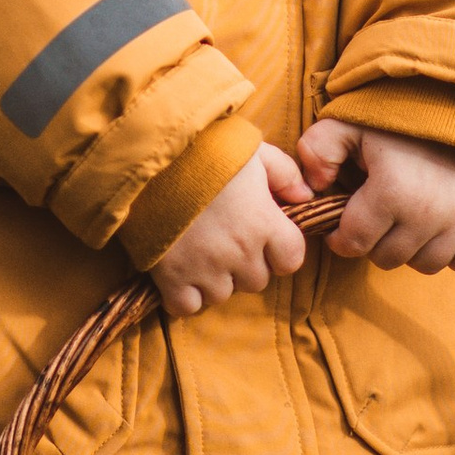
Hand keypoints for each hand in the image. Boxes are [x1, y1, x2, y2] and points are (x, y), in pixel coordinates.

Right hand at [150, 143, 312, 316]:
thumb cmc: (205, 148)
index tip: (264, 237)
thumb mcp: (254, 149)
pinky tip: (181, 272)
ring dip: (215, 279)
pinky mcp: (171, 277)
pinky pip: (187, 306)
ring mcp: (205, 268)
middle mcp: (239, 252)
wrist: (148, 155)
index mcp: (263, 222)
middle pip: (256, 280)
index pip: (291, 260)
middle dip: (246, 264)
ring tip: (200, 251)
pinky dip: (185, 295)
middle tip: (226, 239)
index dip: (280, 251)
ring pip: (223, 295)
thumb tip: (306, 197)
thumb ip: (285, 173)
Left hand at [296, 116, 454, 274]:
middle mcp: (428, 213)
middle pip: (387, 258)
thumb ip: (317, 152)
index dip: (340, 235)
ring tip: (407, 219)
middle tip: (376, 215)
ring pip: (425, 264)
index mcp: (391, 191)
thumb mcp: (346, 124)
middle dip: (374, 241)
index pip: (353, 243)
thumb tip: (312, 189)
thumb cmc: (396, 118)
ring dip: (412, 249)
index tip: (342, 221)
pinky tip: (442, 231)